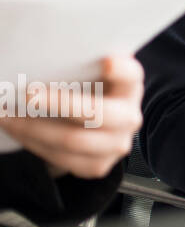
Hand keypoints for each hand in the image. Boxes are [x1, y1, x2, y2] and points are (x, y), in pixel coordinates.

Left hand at [0, 55, 142, 179]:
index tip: (105, 61)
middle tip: (28, 95)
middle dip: (59, 103)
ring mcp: (116, 144)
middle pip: (97, 113)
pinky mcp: (97, 166)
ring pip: (72, 140)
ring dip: (33, 128)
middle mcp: (129, 117)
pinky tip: (18, 130)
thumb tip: (38, 60)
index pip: (131, 75)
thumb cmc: (86, 92)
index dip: (121, 69)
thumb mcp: (90, 76)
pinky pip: (61, 158)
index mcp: (129, 86)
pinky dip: (33, 143)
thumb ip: (78, 67)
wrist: (92, 127)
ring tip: (8, 116)